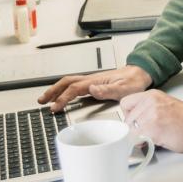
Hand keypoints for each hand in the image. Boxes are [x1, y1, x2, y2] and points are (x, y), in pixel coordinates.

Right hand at [38, 65, 152, 110]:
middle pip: (66, 82)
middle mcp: (91, 80)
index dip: (63, 98)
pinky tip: (63, 97)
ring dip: (56, 90)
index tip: (55, 107)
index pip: (74, 89)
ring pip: (69, 83)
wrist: (140, 73)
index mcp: (96, 81)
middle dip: (52, 91)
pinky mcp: (94, 84)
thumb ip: (108, 90)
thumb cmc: (134, 81)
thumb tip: (91, 90)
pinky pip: (75, 86)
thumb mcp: (124, 88)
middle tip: (42, 100)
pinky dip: (65, 91)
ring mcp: (92, 81)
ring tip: (47, 99)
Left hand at [120, 90, 182, 152]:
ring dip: (138, 137)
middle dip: (134, 129)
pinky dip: (141, 143)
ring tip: (151, 137)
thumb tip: (135, 122)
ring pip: (130, 130)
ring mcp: (150, 115)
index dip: (129, 115)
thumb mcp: (164, 104)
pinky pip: (136, 140)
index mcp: (151, 95)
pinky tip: (152, 141)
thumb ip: (147, 108)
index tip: (135, 121)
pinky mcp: (152, 129)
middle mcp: (149, 103)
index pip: (126, 103)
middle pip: (127, 119)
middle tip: (145, 133)